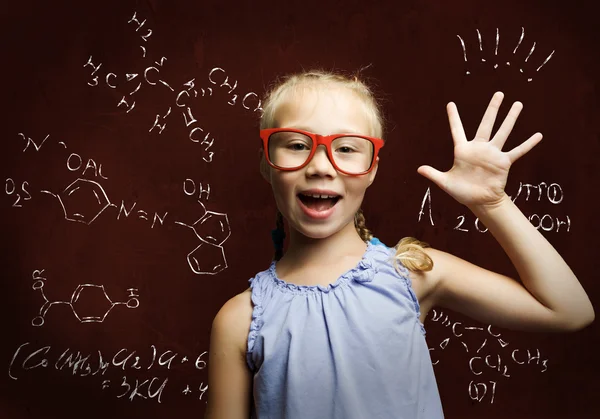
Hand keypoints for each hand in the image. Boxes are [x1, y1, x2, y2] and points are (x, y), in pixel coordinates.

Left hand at [417, 92, 542, 209]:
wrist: (479, 201)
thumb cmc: (461, 191)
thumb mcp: (445, 182)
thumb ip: (433, 174)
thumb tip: (418, 169)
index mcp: (463, 150)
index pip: (457, 130)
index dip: (454, 118)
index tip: (450, 104)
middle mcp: (479, 148)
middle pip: (486, 124)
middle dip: (493, 109)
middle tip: (499, 93)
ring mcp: (492, 154)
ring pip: (503, 132)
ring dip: (510, 119)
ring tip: (518, 104)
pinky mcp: (504, 162)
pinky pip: (517, 151)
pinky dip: (527, 144)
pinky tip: (538, 135)